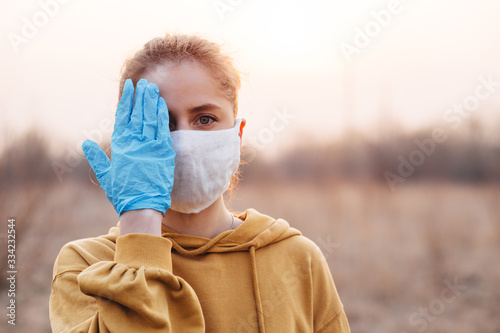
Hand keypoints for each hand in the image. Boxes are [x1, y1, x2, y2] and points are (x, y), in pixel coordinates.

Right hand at [82, 79, 174, 215]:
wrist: (142, 205)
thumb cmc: (123, 193)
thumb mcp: (105, 175)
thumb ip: (97, 158)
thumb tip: (86, 143)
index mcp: (120, 146)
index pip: (123, 117)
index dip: (126, 100)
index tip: (130, 87)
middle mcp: (135, 142)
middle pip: (138, 113)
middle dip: (141, 96)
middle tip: (144, 83)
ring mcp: (150, 146)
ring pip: (150, 118)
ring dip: (151, 102)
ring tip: (153, 88)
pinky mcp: (164, 152)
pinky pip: (163, 130)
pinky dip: (162, 116)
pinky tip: (163, 105)